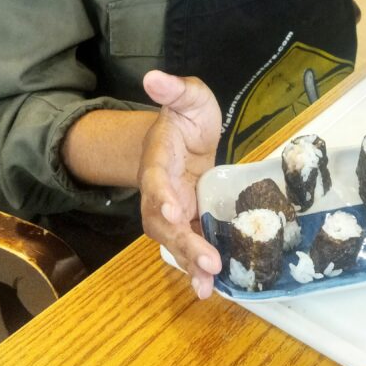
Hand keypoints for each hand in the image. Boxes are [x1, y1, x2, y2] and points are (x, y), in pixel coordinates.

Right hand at [139, 70, 222, 297]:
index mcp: (158, 158)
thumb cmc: (186, 117)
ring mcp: (173, 209)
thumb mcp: (189, 96)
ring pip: (174, 240)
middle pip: (163, 220)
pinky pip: (189, 245)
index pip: (155, 178)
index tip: (174, 207)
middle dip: (183, 242)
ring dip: (190, 263)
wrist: (183, 138)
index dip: (162, 193)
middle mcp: (160, 190)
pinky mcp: (189, 221)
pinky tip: (212, 289)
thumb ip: (175, 89)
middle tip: (206, 261)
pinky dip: (197, 268)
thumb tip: (153, 76)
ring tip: (207, 286)